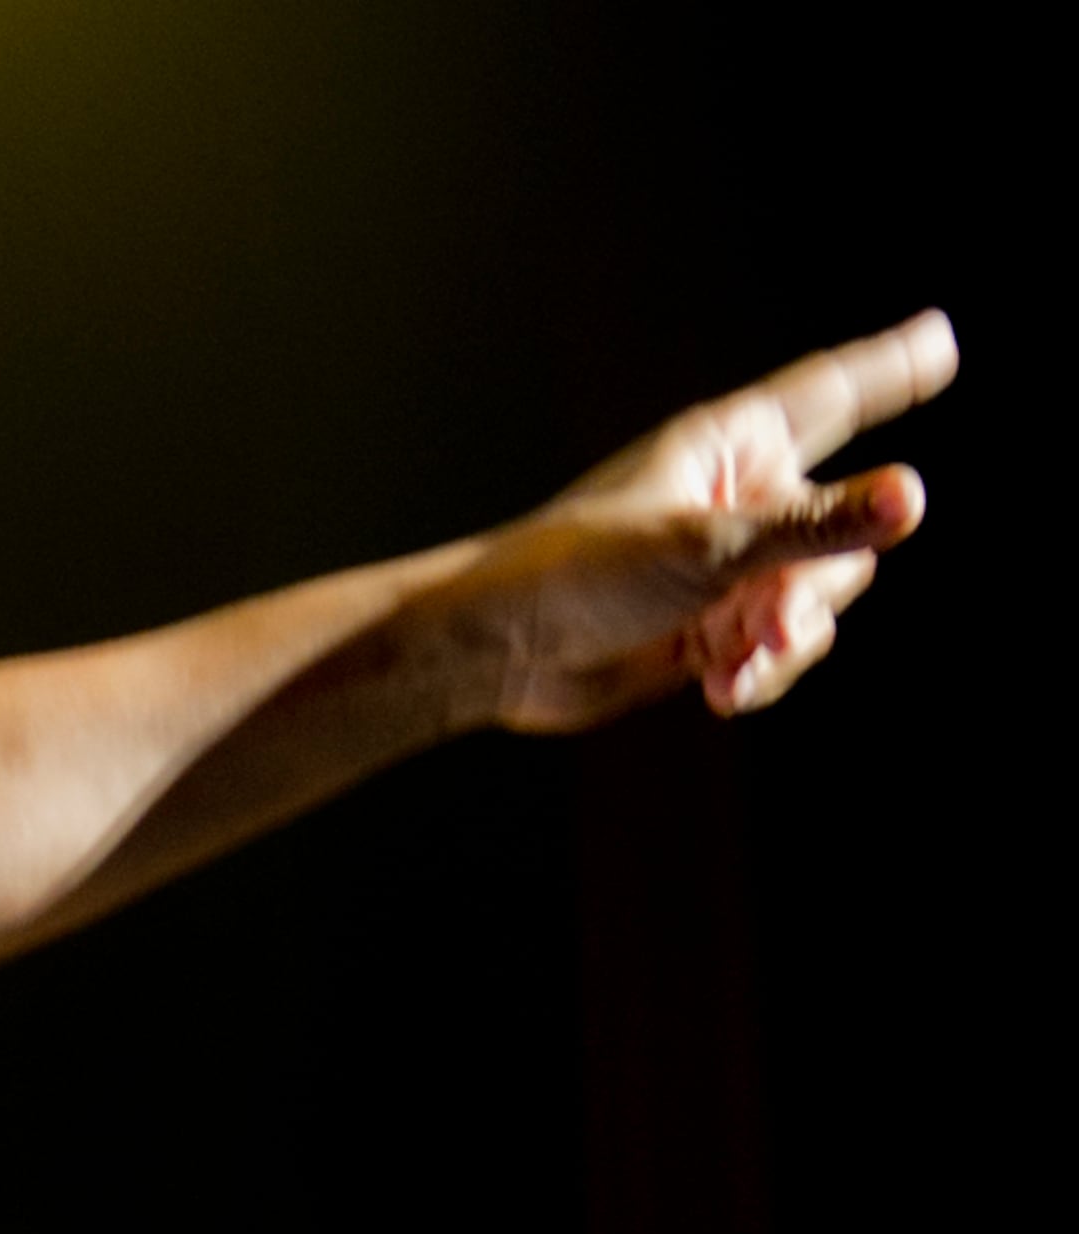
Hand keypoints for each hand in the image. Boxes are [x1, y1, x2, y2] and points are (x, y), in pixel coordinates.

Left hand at [459, 310, 955, 731]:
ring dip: (786, 637)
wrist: (499, 653)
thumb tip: (913, 496)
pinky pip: (779, 647)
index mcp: (730, 446)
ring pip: (819, 598)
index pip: (835, 394)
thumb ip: (815, 527)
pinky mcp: (711, 626)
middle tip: (769, 622)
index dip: (892, 366)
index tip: (942, 336)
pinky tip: (720, 689)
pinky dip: (760, 669)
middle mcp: (737, 498)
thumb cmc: (579, 574)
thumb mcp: (708, 547)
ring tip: (734, 660)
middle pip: (845, 531)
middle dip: (817, 587)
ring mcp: (727, 566)